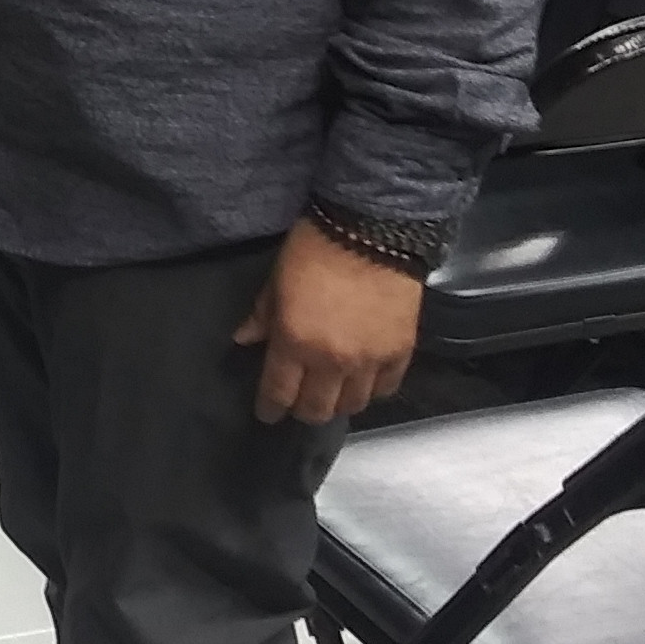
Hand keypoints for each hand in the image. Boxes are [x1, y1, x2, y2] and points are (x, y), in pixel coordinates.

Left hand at [234, 220, 422, 426]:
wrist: (372, 230)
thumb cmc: (314, 249)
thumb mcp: (276, 281)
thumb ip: (262, 316)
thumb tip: (244, 339)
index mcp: (295, 343)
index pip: (279, 392)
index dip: (270, 408)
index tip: (267, 413)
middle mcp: (332, 361)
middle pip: (316, 409)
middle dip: (303, 410)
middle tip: (298, 402)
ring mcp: (369, 361)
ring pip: (352, 405)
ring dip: (338, 402)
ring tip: (332, 393)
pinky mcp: (400, 352)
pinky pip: (386, 388)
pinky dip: (372, 390)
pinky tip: (363, 381)